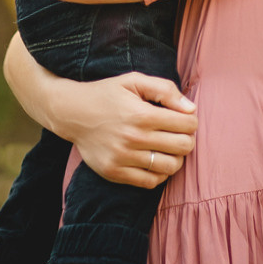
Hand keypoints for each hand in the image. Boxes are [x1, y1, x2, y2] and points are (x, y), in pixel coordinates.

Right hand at [53, 71, 197, 189]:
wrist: (72, 112)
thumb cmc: (107, 94)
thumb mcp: (134, 80)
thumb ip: (165, 90)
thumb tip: (191, 109)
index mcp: (142, 114)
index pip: (187, 125)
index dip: (190, 120)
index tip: (182, 118)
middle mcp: (134, 138)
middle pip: (183, 147)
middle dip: (187, 138)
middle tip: (177, 133)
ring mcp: (123, 158)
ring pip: (170, 167)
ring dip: (176, 157)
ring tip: (168, 148)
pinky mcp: (114, 172)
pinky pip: (150, 182)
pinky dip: (159, 174)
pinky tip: (154, 160)